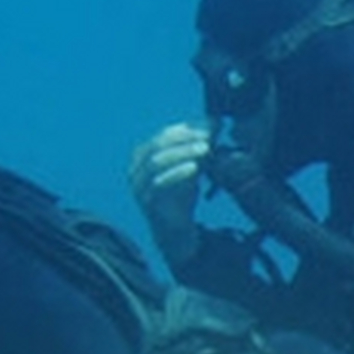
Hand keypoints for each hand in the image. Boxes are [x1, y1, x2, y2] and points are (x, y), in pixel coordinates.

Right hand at [127, 121, 213, 265]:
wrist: (176, 232)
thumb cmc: (181, 197)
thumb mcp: (192, 168)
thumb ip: (200, 147)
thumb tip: (217, 121)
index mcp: (143, 156)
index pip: (165, 135)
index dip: (188, 128)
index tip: (211, 124)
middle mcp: (136, 169)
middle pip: (158, 145)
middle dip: (186, 138)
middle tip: (209, 135)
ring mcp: (138, 186)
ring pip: (156, 162)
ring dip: (183, 152)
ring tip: (205, 148)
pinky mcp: (146, 202)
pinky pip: (159, 184)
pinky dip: (177, 173)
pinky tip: (195, 168)